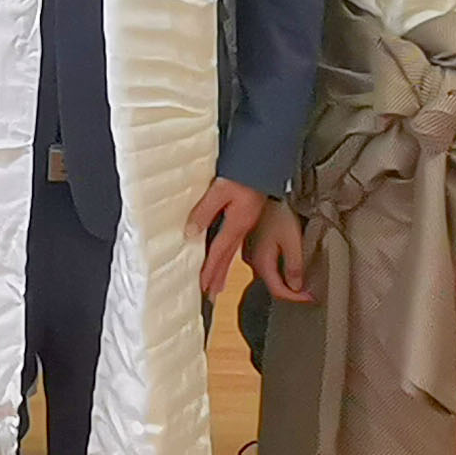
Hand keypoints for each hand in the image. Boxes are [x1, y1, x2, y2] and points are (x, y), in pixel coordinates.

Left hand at [189, 178, 267, 301]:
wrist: (264, 159)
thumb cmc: (244, 173)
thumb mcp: (220, 190)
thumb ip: (204, 211)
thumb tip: (190, 232)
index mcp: (237, 223)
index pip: (220, 252)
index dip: (210, 270)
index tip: (203, 287)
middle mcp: (243, 226)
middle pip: (228, 257)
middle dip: (218, 276)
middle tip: (210, 295)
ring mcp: (247, 222)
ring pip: (232, 251)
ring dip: (223, 269)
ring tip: (217, 284)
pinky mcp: (247, 215)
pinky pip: (235, 241)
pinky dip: (228, 254)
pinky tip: (225, 255)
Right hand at [248, 202, 313, 306]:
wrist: (265, 193)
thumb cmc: (278, 212)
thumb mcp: (292, 240)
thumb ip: (294, 266)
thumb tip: (296, 286)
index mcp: (262, 262)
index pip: (278, 290)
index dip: (296, 297)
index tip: (310, 297)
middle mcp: (254, 260)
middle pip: (273, 284)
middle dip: (290, 292)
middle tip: (306, 294)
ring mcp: (254, 252)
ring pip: (270, 275)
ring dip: (284, 282)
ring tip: (299, 284)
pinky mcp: (256, 245)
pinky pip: (268, 265)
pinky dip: (279, 271)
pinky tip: (286, 268)